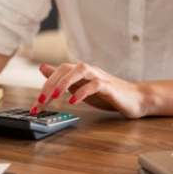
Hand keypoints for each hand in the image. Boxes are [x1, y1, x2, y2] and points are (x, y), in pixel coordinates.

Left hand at [30, 63, 148, 117]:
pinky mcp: (110, 87)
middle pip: (65, 68)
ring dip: (64, 82)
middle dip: (50, 84)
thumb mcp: (80, 87)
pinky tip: (74, 101)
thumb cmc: (107, 93)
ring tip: (54, 96)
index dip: (45, 85)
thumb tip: (43, 68)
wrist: (136, 98)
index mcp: (80, 72)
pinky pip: (95, 85)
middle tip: (40, 101)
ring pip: (80, 70)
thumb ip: (62, 79)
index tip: (36, 105)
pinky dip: (83, 91)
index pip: (58, 71)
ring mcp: (100, 77)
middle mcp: (89, 71)